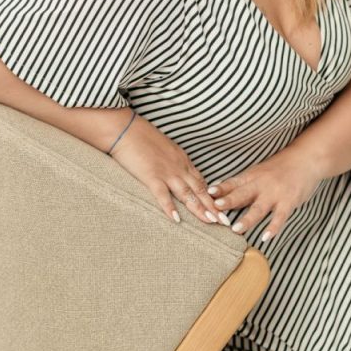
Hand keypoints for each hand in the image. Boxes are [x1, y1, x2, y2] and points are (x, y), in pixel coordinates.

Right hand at [108, 110, 231, 228]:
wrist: (125, 128)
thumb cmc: (140, 136)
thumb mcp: (162, 147)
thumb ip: (170, 160)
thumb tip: (173, 171)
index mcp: (181, 159)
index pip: (200, 181)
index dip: (211, 196)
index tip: (220, 207)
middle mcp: (178, 166)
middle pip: (199, 189)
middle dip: (213, 206)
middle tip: (225, 221)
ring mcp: (166, 171)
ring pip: (187, 193)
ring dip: (200, 209)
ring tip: (211, 222)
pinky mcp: (151, 175)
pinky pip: (162, 195)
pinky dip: (170, 208)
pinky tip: (177, 220)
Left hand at [206, 146, 322, 242]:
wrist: (306, 159)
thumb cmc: (281, 167)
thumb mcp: (260, 171)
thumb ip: (243, 184)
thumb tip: (220, 191)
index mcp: (252, 176)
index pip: (233, 183)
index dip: (221, 188)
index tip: (207, 193)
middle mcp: (261, 184)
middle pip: (242, 194)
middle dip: (229, 201)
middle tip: (216, 208)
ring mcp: (275, 193)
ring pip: (258, 208)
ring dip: (247, 219)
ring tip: (236, 229)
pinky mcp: (289, 201)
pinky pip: (280, 217)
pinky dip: (273, 228)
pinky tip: (266, 237)